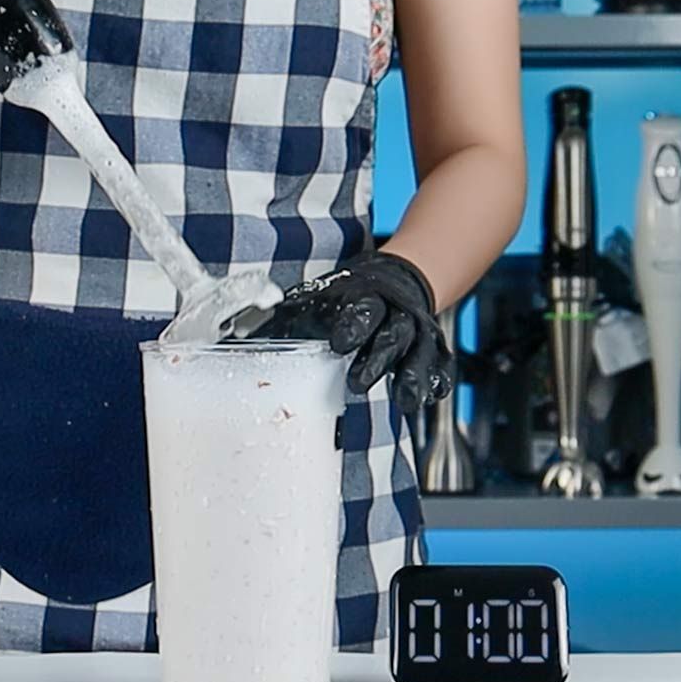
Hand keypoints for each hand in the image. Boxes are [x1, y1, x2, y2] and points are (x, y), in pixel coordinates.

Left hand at [258, 252, 454, 412]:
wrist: (394, 280)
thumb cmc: (343, 298)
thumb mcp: (313, 299)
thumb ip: (282, 319)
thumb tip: (239, 335)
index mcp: (365, 298)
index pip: (362, 311)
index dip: (353, 326)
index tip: (338, 343)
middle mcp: (395, 313)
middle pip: (392, 334)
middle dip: (378, 358)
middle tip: (358, 383)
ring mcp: (416, 330)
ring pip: (421, 351)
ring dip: (414, 376)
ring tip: (407, 402)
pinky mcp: (430, 346)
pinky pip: (441, 361)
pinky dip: (439, 378)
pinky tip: (434, 396)